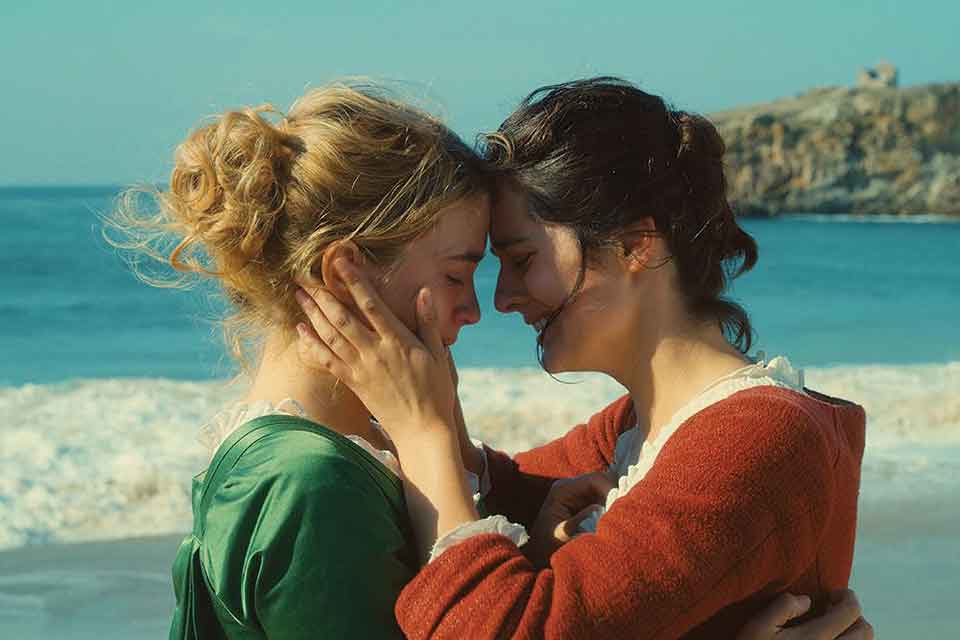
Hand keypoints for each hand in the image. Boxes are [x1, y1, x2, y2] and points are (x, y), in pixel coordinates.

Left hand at [294, 258, 456, 445]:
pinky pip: (327, 361)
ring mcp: (361, 368)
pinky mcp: (354, 383)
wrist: (422, 429)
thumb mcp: (439, 354)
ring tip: (299, 295)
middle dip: (322, 295)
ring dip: (313, 314)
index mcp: (397, 341)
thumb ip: (429, 322)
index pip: (372, 304)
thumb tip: (424, 292)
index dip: (355, 282)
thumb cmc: (435, 391)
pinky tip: (300, 331)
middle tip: (305, 276)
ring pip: (331, 336)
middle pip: (342, 318)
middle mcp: (375, 352)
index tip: (341, 263)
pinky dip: (312, 344)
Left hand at [526, 472, 615, 566]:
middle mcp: (571, 487)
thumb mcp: (562, 535)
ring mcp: (578, 494)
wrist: (539, 554)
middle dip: (614, 494)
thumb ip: (578, 520)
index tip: (619, 505)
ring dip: (614, 501)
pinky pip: (604, 499)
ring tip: (617, 517)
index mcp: (563, 490)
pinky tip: (612, 519)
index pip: (594, 480)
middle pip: (602, 481)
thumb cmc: (549, 545)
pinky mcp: (584, 503)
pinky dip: (611, 507)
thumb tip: (596, 508)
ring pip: (605, 490)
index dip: (610, 488)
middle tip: (621, 512)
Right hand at [736, 590, 872, 639]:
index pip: (850, 612)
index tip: (833, 595)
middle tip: (833, 611)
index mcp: (815, 638)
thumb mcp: (758, 627)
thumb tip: (806, 600)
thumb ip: (783, 607)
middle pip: (865, 631)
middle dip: (854, 615)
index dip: (847, 596)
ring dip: (854, 634)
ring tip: (833, 630)